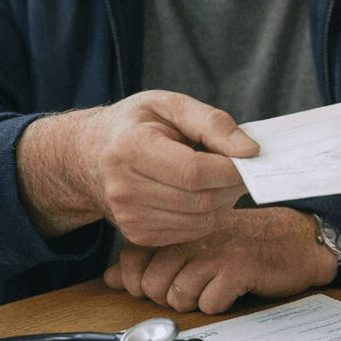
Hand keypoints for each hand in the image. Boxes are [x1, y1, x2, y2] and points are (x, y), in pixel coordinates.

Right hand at [17, 89, 257, 244]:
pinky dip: (208, 215)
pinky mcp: (137, 235)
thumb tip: (250, 150)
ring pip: (200, 221)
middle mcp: (124, 189)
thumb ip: (212, 122)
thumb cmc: (135, 124)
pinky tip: (203, 193)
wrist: (89, 155)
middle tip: (244, 169)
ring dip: (224, 202)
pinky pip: (190, 232)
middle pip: (200, 200)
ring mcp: (128, 218)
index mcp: (130, 149)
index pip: (193, 172)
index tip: (251, 158)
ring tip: (222, 178)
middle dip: (232, 186)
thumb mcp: (170, 105)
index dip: (230, 169)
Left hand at [103, 207, 339, 313]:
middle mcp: (194, 236)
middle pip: (151, 284)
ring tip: (214, 288)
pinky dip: (218, 305)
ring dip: (193, 303)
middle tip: (194, 289)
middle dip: (166, 298)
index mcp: (180, 228)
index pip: (132, 260)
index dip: (139, 282)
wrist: (298, 241)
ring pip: (177, 295)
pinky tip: (232, 291)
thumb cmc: (246, 245)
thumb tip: (110, 277)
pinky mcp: (239, 267)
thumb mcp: (196, 248)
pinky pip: (209, 302)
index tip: (162, 284)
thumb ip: (152, 261)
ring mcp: (217, 250)